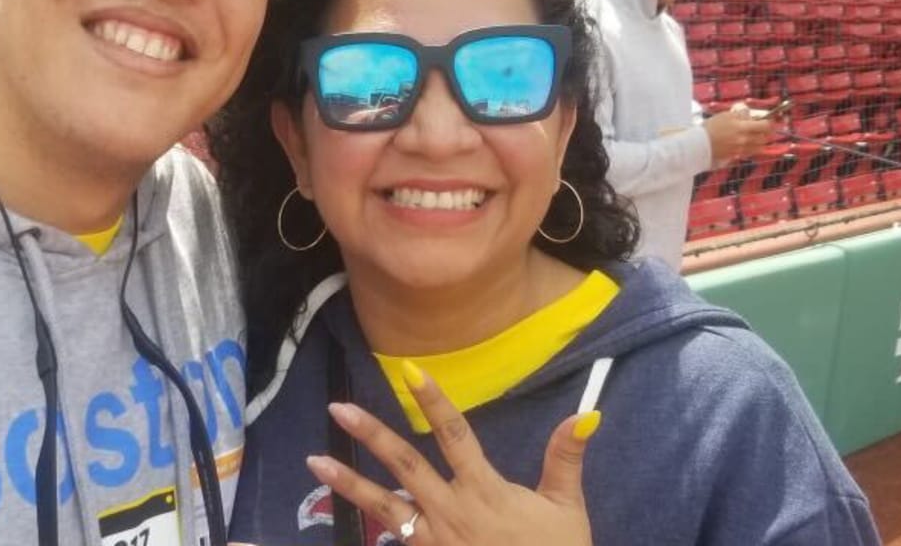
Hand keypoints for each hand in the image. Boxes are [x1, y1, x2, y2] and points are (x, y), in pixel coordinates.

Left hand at [305, 362, 597, 545]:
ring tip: (315, 460)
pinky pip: (392, 542)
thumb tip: (584, 414)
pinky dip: (366, 529)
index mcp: (485, 491)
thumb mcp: (567, 509)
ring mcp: (433, 540)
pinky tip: (340, 513)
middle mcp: (451, 511)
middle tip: (338, 408)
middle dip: (370, 434)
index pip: (456, 435)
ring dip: (348, 482)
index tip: (409, 371)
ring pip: (384, 506)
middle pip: (405, 464)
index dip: (433, 402)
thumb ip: (564, 460)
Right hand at [704, 104, 773, 165]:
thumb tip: (750, 116)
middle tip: (763, 129)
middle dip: (766, 133)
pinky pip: (750, 153)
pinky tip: (747, 144)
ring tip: (757, 137)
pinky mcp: (736, 155)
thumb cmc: (711, 127)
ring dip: (761, 142)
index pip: (765, 126)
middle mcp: (745, 140)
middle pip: (764, 138)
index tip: (767, 121)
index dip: (769, 123)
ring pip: (759, 147)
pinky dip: (752, 149)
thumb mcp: (725, 115)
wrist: (699, 143)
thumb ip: (740, 115)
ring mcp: (741, 149)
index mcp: (743, 128)